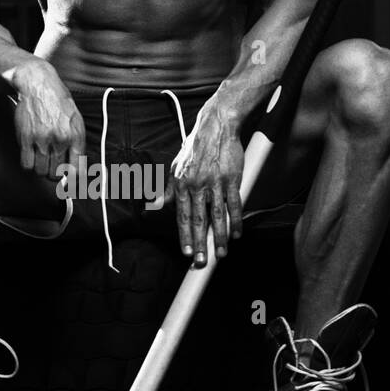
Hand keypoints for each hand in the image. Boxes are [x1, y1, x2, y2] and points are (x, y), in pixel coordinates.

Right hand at [12, 61, 85, 178]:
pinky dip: (28, 164)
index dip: (73, 183)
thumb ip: (77, 145)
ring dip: (40, 169)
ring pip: (40, 172)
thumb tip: (76, 170)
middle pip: (56, 175)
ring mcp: (42, 139)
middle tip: (52, 165)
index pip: (77, 171)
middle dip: (54, 174)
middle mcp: (60, 139)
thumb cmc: (59, 103)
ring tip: (42, 158)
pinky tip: (31, 154)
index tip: (69, 184)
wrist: (38, 84)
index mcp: (76, 136)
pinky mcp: (26, 138)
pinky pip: (26, 165)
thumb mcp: (76, 121)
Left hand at [171, 101, 244, 266]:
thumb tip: (153, 205)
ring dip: (219, 237)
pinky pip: (234, 204)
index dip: (184, 236)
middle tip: (201, 263)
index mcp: (181, 185)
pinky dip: (236, 220)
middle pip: (198, 220)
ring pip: (217, 216)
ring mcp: (215, 183)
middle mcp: (197, 186)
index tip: (187, 253)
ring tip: (221, 254)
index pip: (182, 216)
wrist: (215, 127)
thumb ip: (166, 190)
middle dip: (199, 243)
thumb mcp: (174, 168)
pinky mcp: (232, 179)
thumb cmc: (194, 149)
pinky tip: (237, 234)